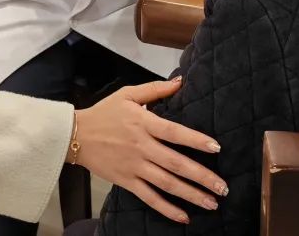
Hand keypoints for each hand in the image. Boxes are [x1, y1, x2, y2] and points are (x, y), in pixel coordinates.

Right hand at [72, 78, 228, 224]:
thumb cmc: (104, 113)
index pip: (174, 132)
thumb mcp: (128, 94)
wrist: (76, 135)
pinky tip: (184, 216)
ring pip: (167, 184)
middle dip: (202, 176)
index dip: (196, 140)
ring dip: (191, 194)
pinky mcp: (126, 181)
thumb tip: (180, 81)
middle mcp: (141, 147)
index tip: (216, 148)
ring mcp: (134, 167)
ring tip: (212, 203)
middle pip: (176, 163)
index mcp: (143, 124)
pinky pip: (149, 198)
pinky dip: (167, 209)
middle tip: (223, 187)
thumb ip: (155, 89)